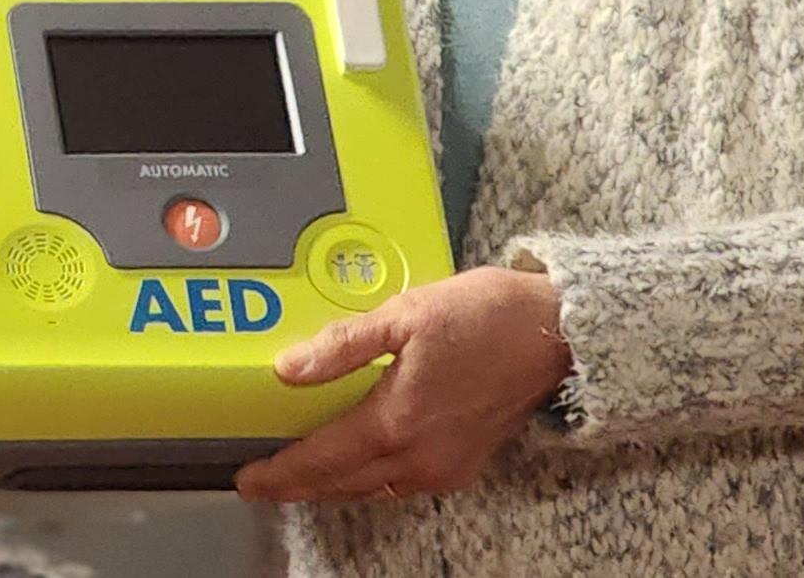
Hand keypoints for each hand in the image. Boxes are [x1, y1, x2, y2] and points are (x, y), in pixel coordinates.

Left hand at [233, 266, 568, 502]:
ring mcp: (444, 466)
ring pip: (373, 489)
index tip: (246, 479)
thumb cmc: (484, 317)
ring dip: (334, 484)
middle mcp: (419, 458)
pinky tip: (358, 460)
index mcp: (396, 423)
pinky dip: (370, 478)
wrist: (557, 335)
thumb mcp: (404, 315)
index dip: (280, 474)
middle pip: (342, 483)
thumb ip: (342, 346)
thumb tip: (288, 369)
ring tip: (299, 471)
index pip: (321, 460)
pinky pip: (402, 484)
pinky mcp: (465, 463)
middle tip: (262, 480)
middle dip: (298, 485)